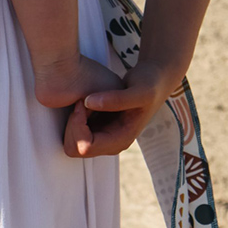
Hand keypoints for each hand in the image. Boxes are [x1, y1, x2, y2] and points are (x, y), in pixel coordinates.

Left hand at [64, 60, 178, 157]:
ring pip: (73, 141)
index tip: (82, 101)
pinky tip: (85, 99)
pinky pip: (77, 130)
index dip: (77, 125)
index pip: (85, 147)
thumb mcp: (138, 90)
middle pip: (75, 148)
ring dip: (73, 120)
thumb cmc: (149, 84)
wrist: (154, 79)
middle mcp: (111, 143)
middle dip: (73, 124)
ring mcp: (105, 136)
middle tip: (81, 100)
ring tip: (84, 98)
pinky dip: (75, 115)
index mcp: (120, 140)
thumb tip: (87, 102)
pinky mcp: (99, 127)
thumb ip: (116, 98)